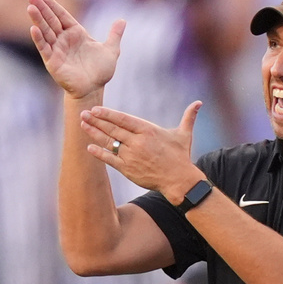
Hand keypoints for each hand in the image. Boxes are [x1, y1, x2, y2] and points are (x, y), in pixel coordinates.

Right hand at [27, 0, 124, 98]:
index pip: (62, 16)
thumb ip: (115, 35)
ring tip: (30, 8)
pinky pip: (45, 48)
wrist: (94, 89)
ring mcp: (57, 50)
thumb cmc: (100, 71)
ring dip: (38, 20)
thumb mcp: (111, 50)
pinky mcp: (53, 61)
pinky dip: (39, 39)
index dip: (52, 6)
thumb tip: (123, 20)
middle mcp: (64, 40)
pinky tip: (33, 29)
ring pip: (46, 32)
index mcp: (76, 34)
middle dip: (41, 8)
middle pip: (51, 21)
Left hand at [80, 101, 203, 202]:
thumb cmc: (181, 156)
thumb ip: (189, 117)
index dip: (108, 114)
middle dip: (96, 121)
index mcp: (148, 131)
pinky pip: (110, 159)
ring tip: (83, 125)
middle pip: (112, 129)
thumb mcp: (184, 135)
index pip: (123, 119)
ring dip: (94, 133)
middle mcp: (138, 142)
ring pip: (109, 142)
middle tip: (83, 113)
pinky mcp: (128, 169)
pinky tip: (89, 146)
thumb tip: (199, 103)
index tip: (96, 109)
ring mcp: (132, 156)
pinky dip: (99, 153)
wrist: (179, 180)